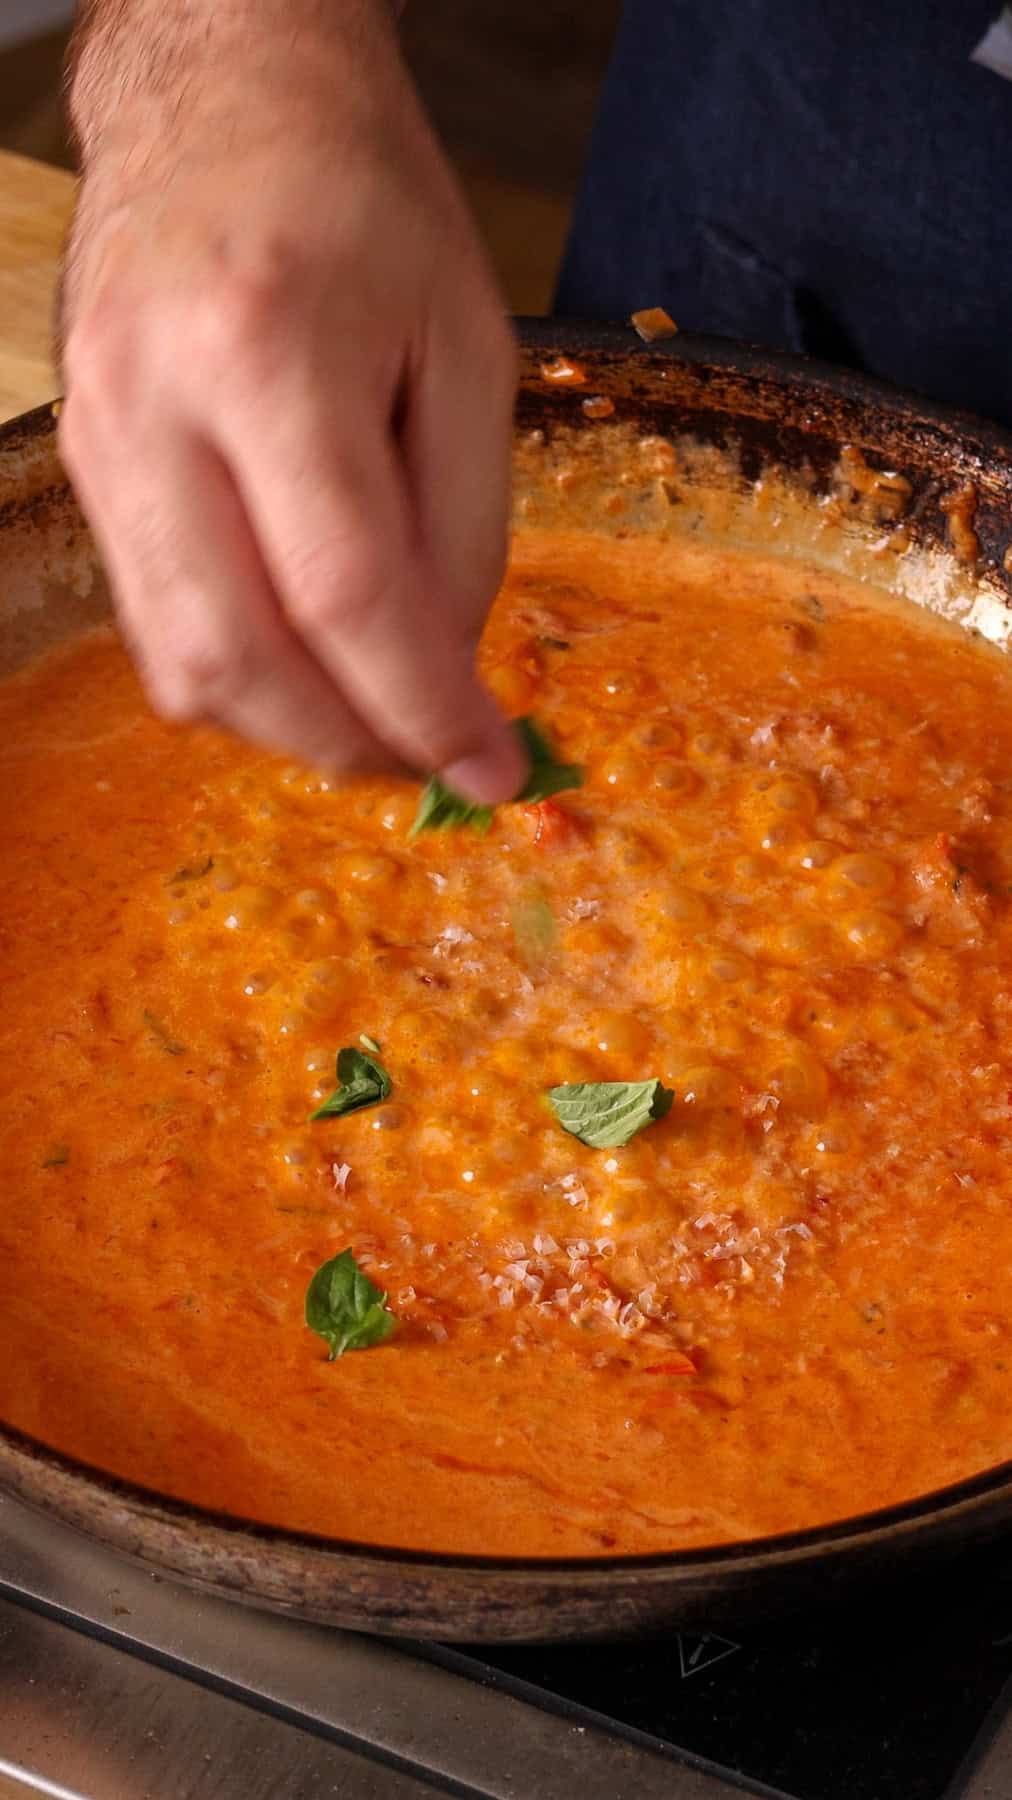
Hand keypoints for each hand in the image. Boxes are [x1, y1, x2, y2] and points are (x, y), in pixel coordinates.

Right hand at [60, 0, 523, 801]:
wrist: (219, 97)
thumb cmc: (365, 203)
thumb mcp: (468, 348)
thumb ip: (464, 525)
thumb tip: (444, 674)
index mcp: (270, 351)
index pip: (348, 596)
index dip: (426, 710)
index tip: (491, 771)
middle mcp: (157, 404)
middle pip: (241, 656)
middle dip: (350, 743)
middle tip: (429, 763)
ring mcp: (99, 437)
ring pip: (179, 662)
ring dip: (287, 727)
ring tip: (374, 720)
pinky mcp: (83, 461)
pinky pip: (151, 620)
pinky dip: (239, 674)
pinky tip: (306, 663)